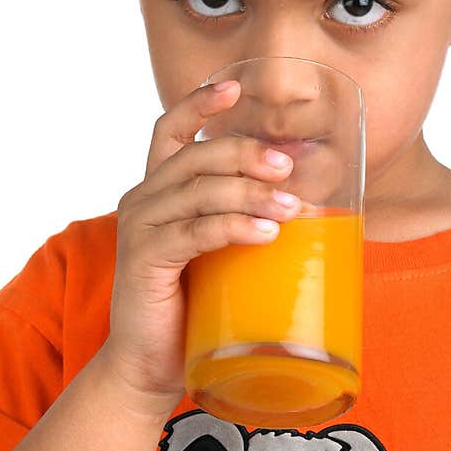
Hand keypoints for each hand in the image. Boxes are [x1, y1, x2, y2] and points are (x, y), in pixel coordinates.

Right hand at [100, 79, 301, 406]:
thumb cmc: (192, 306)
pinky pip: (194, 232)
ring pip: (201, 191)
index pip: (170, 129)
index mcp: (158, 189)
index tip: (236, 86)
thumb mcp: (217, 251)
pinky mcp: (143, 260)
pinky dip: (233, 227)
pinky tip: (266, 233)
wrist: (150, 364)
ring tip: (292, 208)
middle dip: (246, 153)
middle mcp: (143, 199)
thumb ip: (241, 219)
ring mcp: (140, 228)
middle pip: (196, 155)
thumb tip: (310, 201)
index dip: (200, 103)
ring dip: (251, 193)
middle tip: (288, 166)